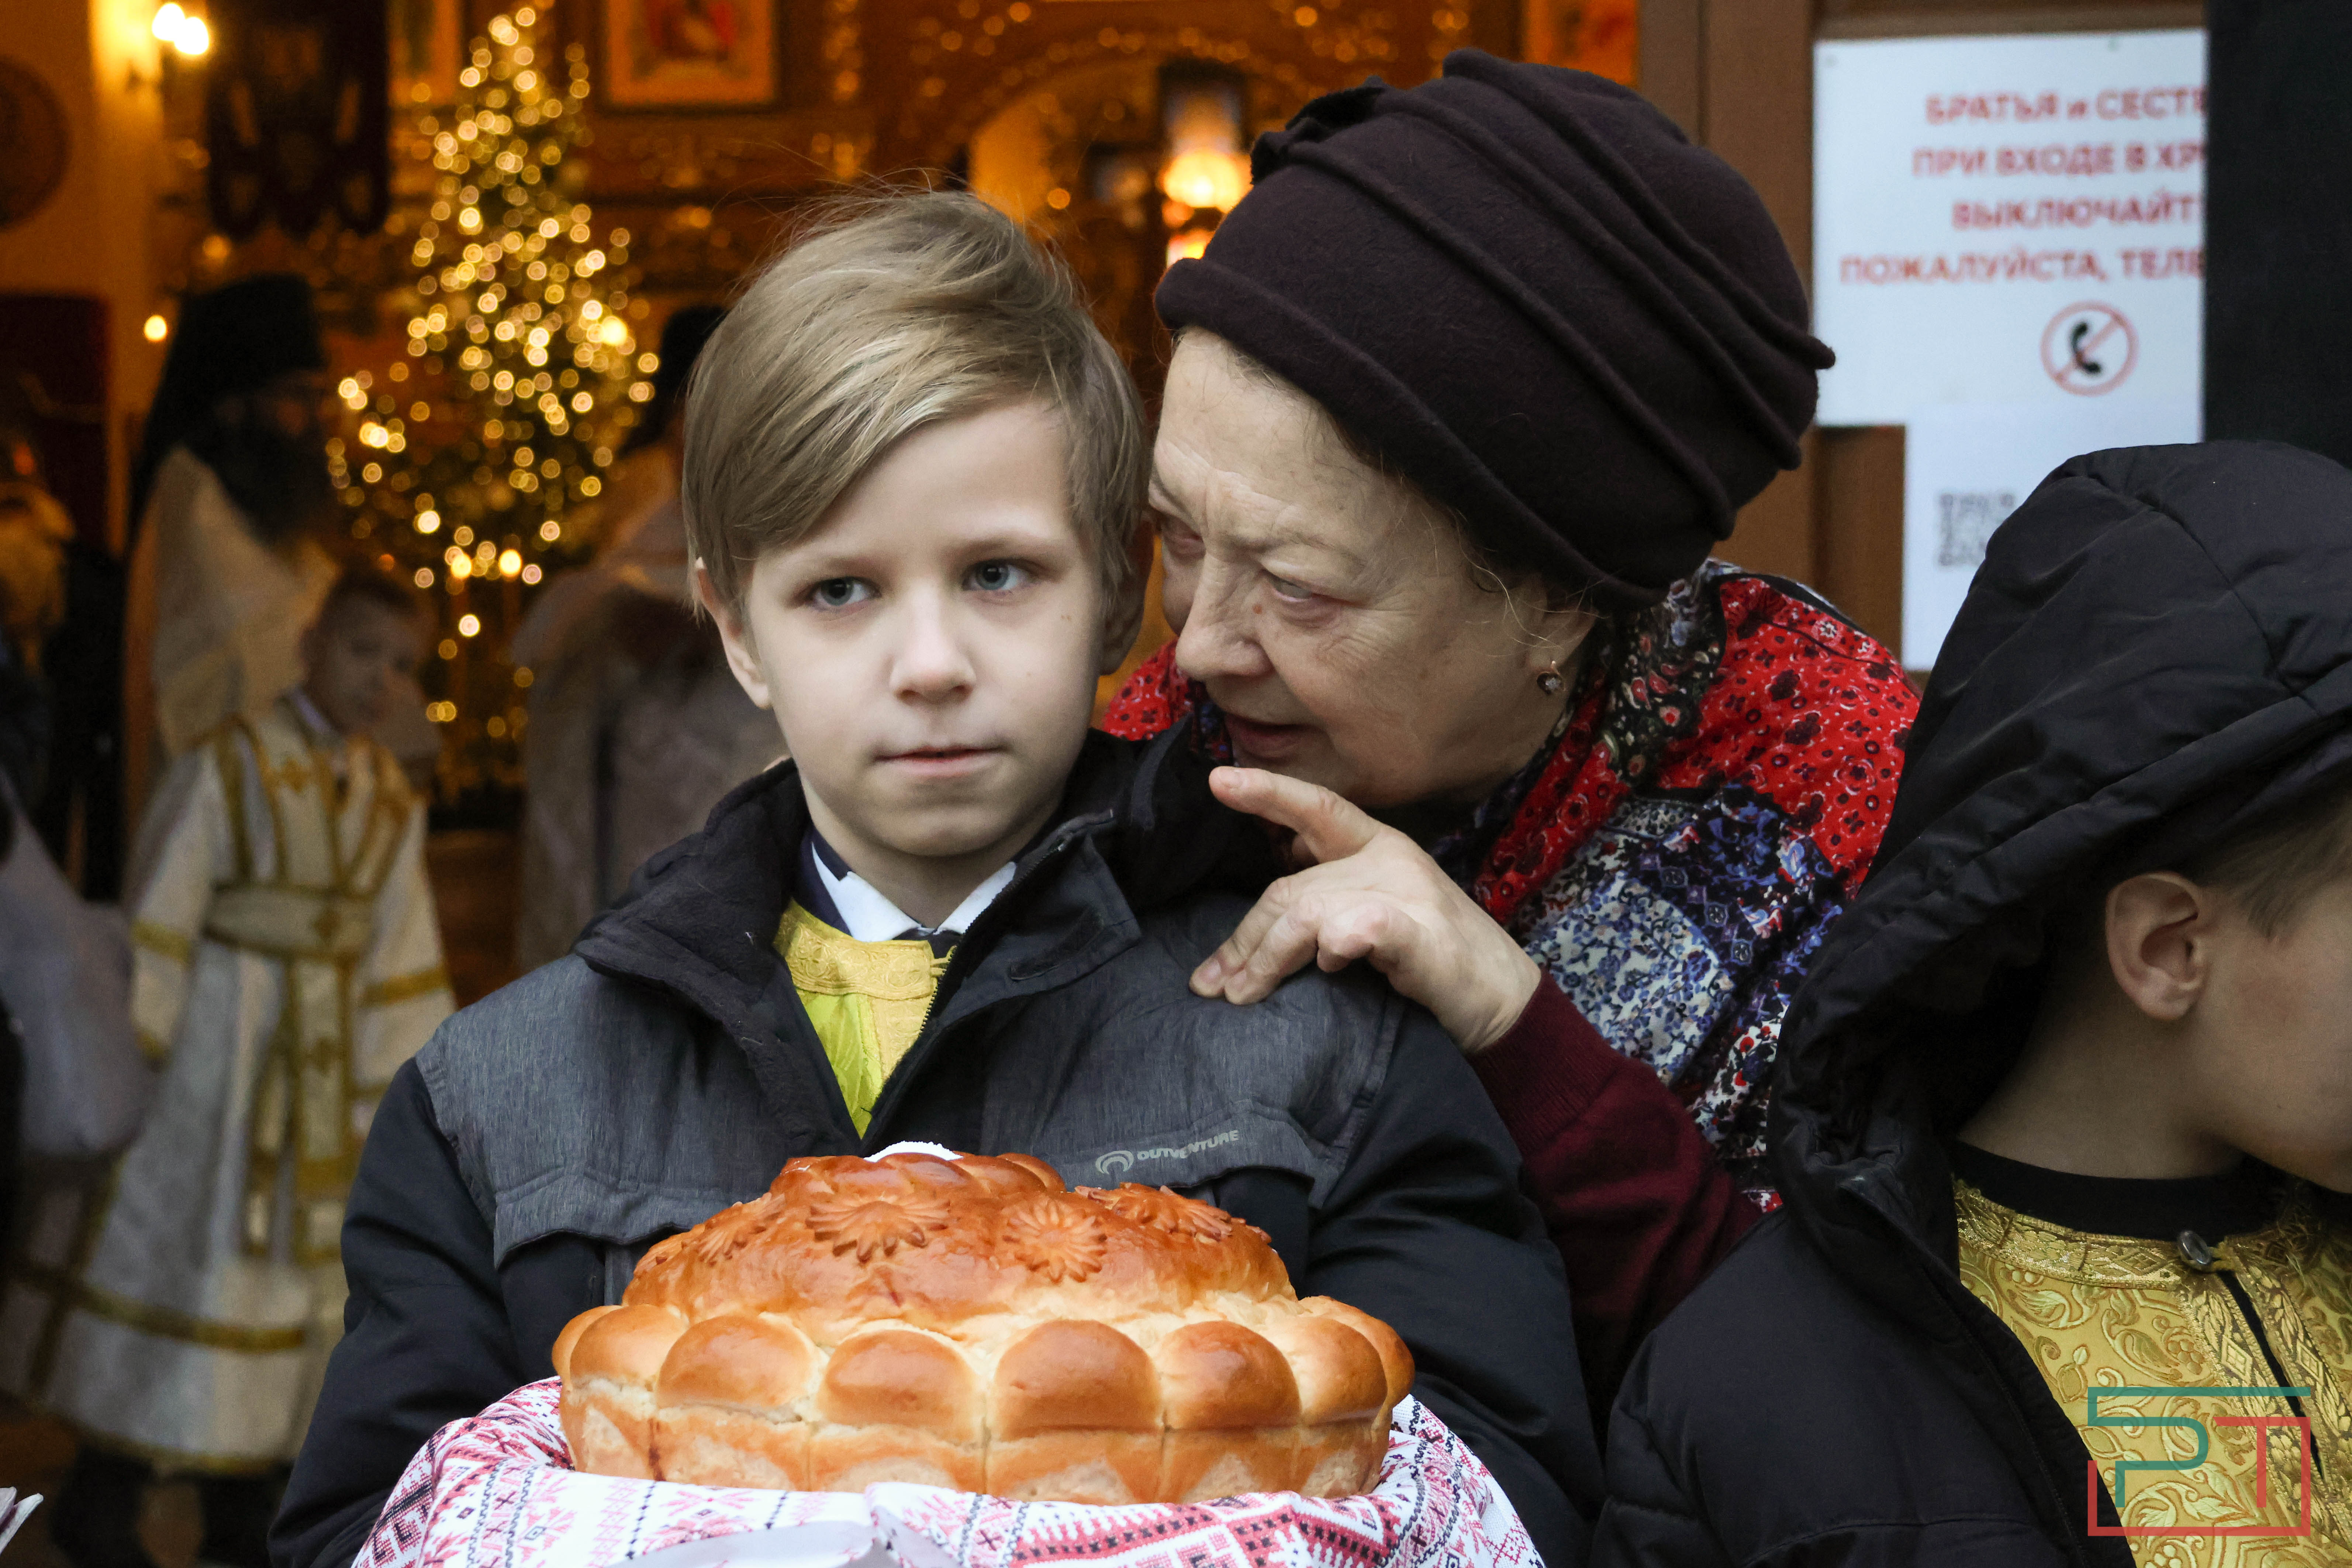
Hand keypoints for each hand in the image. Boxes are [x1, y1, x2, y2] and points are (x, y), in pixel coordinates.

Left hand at [1190, 766, 1543, 1053]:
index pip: (1317, 807)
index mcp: (1377, 845)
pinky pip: (1363, 928)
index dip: (1268, 791)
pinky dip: (1337, 943)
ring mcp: (1410, 897)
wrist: (1504, 1002)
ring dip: (1268, 958)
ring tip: (1242, 996)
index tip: (1218, 780)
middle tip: (1211, 985)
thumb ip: (1328, 893)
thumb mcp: (1373, 913)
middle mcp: (1390, 861)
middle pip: (1291, 887)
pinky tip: (1328, 959)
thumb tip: (1266, 904)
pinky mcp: (1425, 938)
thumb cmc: (1430, 960)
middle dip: (1244, 939)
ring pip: (1311, 912)